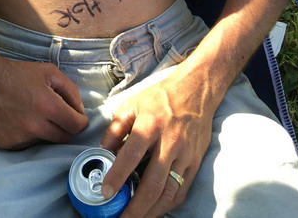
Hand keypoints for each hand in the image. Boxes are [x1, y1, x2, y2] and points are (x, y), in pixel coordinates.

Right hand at [0, 54, 88, 148]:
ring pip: (46, 143)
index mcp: (47, 106)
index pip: (76, 126)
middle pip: (64, 138)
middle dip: (66, 127)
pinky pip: (28, 146)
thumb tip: (80, 111)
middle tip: (58, 115)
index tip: (77, 117)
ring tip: (36, 115)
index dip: (81, 121)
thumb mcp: (50, 72)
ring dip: (47, 132)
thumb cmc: (18, 73)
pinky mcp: (6, 144)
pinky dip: (29, 136)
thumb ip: (71, 91)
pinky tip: (21, 120)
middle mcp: (34, 125)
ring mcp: (19, 137)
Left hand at [101, 70, 213, 217]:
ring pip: (168, 193)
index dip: (118, 176)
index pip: (132, 154)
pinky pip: (180, 191)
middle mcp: (170, 142)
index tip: (105, 192)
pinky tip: (153, 211)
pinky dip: (166, 206)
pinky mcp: (194, 164)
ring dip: (150, 212)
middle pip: (152, 183)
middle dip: (135, 208)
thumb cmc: (159, 98)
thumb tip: (103, 153)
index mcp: (150, 124)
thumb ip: (115, 129)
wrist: (195, 91)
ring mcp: (185, 156)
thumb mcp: (131, 104)